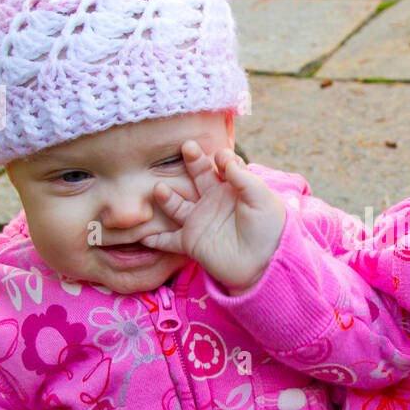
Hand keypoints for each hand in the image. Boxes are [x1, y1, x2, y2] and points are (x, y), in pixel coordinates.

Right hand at [140, 141, 285, 293]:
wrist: (264, 263)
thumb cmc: (268, 229)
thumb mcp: (261, 198)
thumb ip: (242, 177)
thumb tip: (223, 156)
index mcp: (233, 189)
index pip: (223, 166)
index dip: (222, 158)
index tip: (220, 157)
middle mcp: (214, 201)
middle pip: (199, 176)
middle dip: (193, 161)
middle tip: (187, 146)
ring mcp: (200, 221)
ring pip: (177, 205)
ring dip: (166, 197)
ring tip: (160, 188)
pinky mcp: (191, 242)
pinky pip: (167, 240)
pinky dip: (153, 239)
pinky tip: (141, 234)